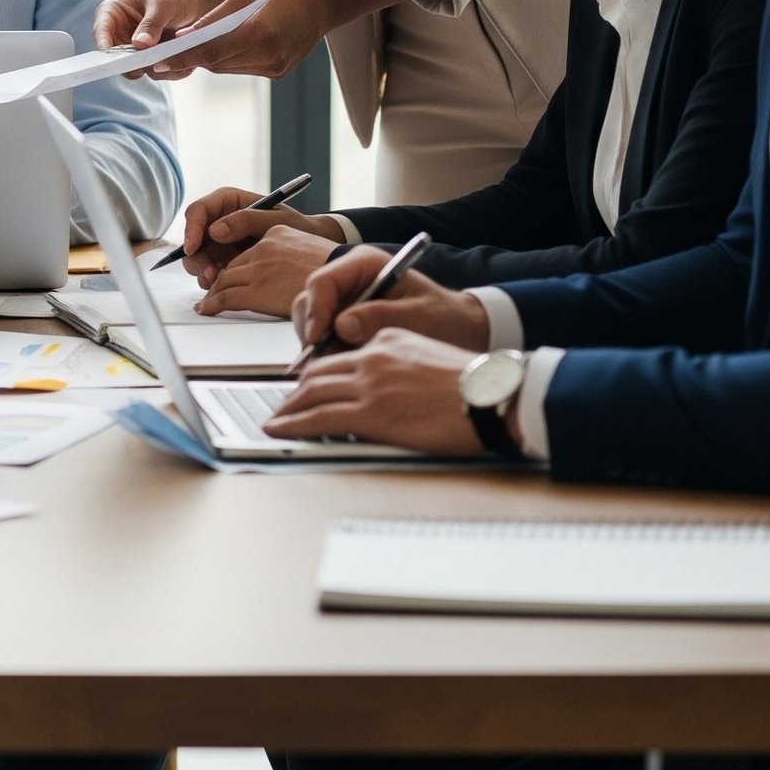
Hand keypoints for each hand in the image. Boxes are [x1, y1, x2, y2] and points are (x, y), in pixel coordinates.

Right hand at [94, 0, 208, 75]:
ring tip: (170, 58)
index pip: (101, 30)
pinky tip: (176, 63)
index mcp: (112, 12)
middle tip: (145, 66)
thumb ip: (151, 24)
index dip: (104, 46)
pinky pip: (147, 72)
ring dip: (149, 67)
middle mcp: (116, 32)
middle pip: (113, 55)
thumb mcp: (163, 6)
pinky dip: (161, 70)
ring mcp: (129, 48)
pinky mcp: (143, 60)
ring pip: (130, 68)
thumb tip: (139, 44)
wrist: (191, 7)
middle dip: (130, 63)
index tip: (116, 59)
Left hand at [170, 0, 332, 80]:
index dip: (183, 58)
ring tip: (188, 49)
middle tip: (164, 54)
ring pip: (227, 69)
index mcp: (260, 32)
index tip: (159, 60)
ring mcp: (275, 67)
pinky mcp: (278, 72)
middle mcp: (268, 55)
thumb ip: (215, 19)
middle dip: (192, 58)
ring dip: (208, 59)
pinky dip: (227, 59)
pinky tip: (220, 47)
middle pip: (217, 63)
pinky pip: (242, 69)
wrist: (323, 3)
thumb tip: (185, 36)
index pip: (212, 52)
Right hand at [181, 184, 344, 279]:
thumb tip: (215, 230)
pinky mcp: (225, 261)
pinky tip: (226, 286)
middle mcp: (220, 221)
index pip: (198, 211)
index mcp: (228, 203)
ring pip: (197, 257)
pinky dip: (213, 280)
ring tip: (219, 281)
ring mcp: (221, 243)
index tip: (193, 247)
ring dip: (203, 271)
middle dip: (197, 257)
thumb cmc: (298, 227)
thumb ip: (246, 220)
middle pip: (193, 237)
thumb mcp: (276, 220)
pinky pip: (209, 271)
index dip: (191, 229)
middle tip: (211, 274)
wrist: (313, 249)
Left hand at [195, 225, 337, 316]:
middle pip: (231, 266)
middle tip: (212, 295)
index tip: (226, 278)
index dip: (233, 268)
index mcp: (276, 233)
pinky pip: (226, 297)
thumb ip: (288, 255)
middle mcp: (264, 248)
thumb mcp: (310, 250)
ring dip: (214, 294)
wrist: (352, 280)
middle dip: (220, 281)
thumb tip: (280, 273)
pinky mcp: (258, 290)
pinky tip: (207, 309)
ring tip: (207, 304)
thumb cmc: (339, 272)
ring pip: (224, 281)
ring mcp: (260, 268)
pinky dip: (213, 304)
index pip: (245, 253)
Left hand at [264, 328, 485, 454]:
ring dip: (289, 408)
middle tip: (284, 404)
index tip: (308, 385)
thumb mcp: (430, 357)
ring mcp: (369, 384)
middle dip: (297, 390)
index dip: (319, 373)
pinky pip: (320, 417)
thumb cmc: (476, 384)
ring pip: (312, 393)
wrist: (494, 396)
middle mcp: (372, 357)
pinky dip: (294, 423)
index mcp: (388, 339)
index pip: (341, 356)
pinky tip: (281, 429)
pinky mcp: (371, 413)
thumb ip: (401, 366)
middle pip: (319, 372)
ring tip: (276, 420)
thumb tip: (388, 389)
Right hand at [291, 247, 491, 355]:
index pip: (323, 281)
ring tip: (341, 366)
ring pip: (311, 321)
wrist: (461, 330)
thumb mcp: (422, 316)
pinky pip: (323, 337)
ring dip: (320, 345)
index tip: (318, 338)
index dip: (316, 310)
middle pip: (310, 301)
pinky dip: (328, 353)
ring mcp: (344, 301)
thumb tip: (342, 326)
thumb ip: (383, 317)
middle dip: (313, 331)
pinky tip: (346, 366)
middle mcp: (348, 280)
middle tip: (323, 361)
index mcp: (364, 264)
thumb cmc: (446, 317)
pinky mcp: (344, 321)